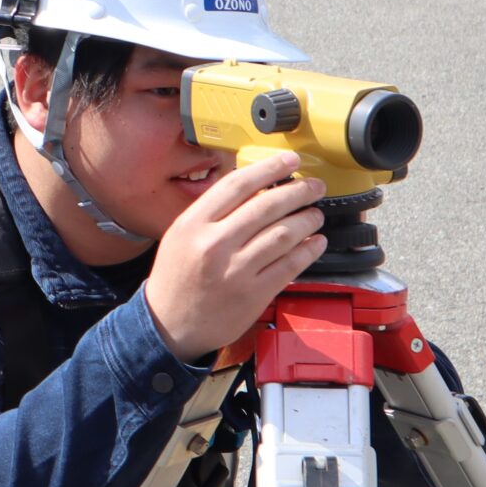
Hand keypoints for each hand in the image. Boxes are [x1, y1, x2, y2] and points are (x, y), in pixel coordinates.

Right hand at [144, 152, 328, 362]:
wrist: (170, 325)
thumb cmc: (177, 277)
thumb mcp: (181, 235)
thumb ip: (213, 212)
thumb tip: (256, 187)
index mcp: (193, 224)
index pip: (237, 185)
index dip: (269, 168)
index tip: (290, 161)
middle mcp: (214, 244)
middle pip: (267, 206)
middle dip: (298, 192)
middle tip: (314, 187)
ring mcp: (236, 270)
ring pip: (283, 234)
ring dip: (307, 220)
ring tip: (315, 214)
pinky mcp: (254, 293)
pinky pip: (290, 264)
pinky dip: (308, 250)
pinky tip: (315, 242)